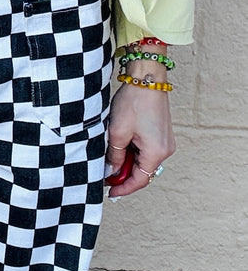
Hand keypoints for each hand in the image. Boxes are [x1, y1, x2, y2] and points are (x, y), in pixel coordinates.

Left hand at [104, 81, 175, 197]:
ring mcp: (165, 141)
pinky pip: (146, 150)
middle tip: (104, 173)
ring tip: (110, 154)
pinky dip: (133, 151)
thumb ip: (114, 156)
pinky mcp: (161, 133)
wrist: (147, 77)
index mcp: (156, 153)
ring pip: (143, 160)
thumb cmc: (134, 102)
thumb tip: (110, 172)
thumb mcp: (117, 133)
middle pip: (143, 171)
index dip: (124, 188)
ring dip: (127, 161)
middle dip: (124, 174)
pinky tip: (120, 145)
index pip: (140, 180)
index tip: (110, 193)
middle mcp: (165, 150)